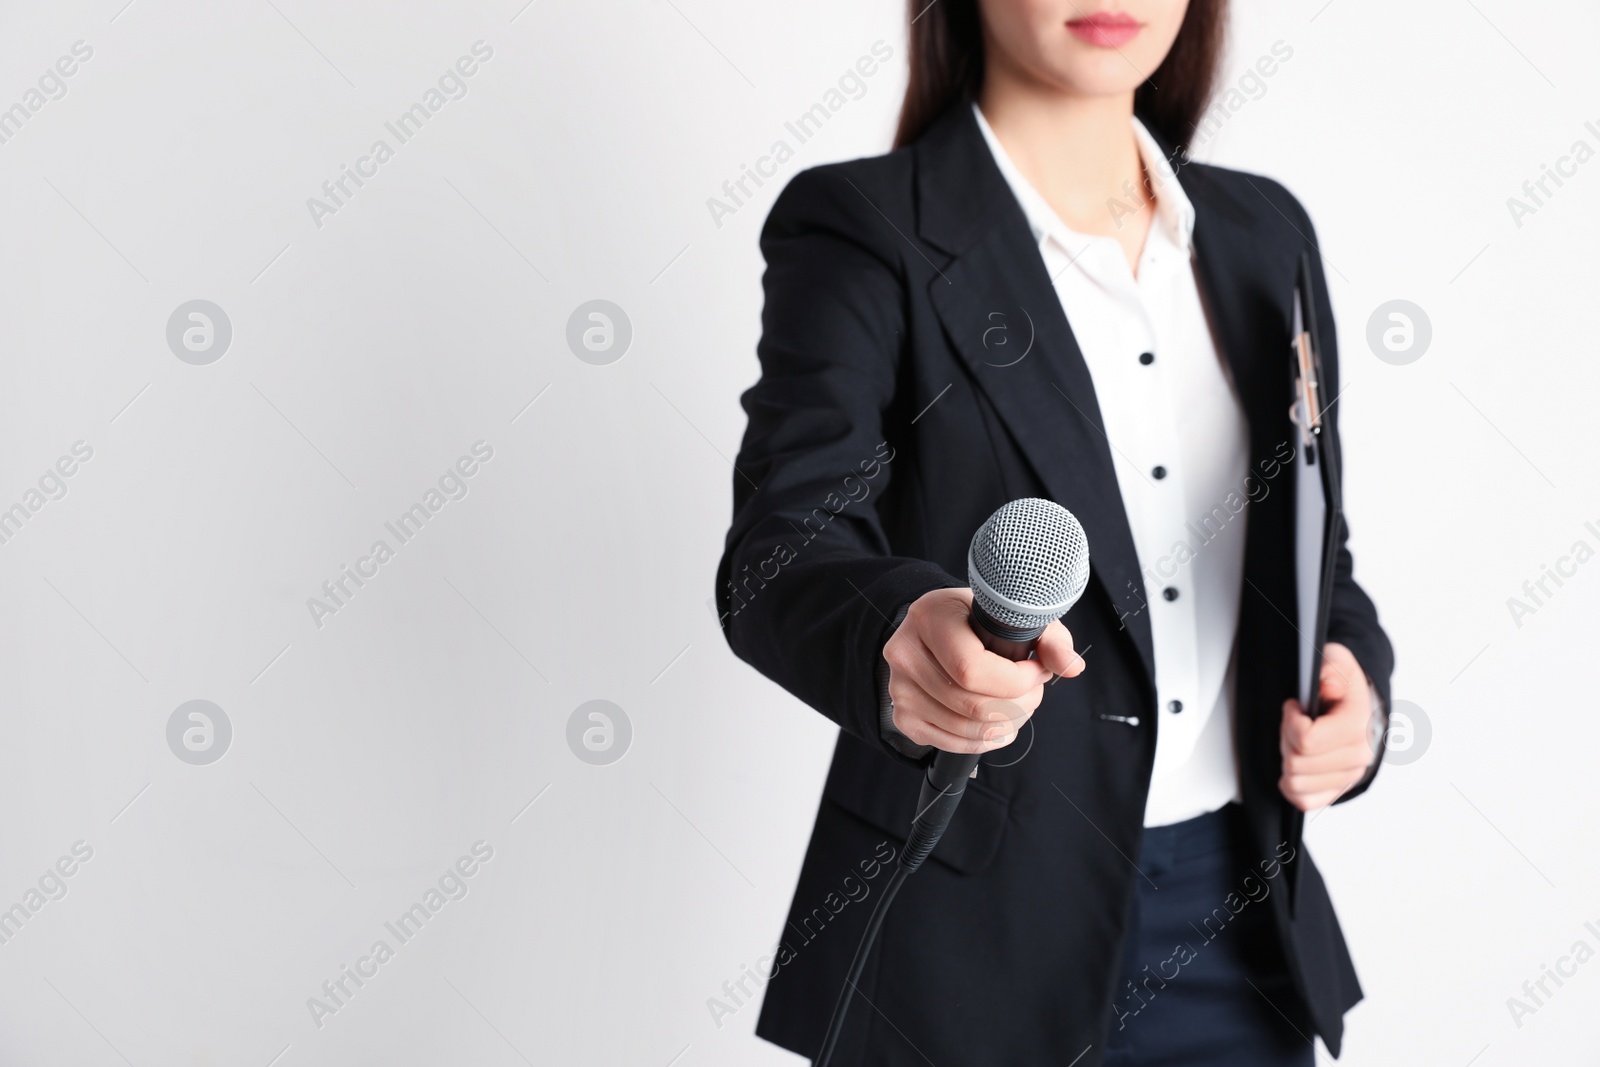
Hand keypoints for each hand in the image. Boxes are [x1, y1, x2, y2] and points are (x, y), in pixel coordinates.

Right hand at [883, 587, 1084, 752]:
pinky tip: (1000, 723)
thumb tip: (1072, 667)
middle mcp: (906, 653)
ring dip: (1006, 725)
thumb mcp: (1014, 614)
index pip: (972, 669)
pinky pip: (952, 744)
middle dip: (1019, 705)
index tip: (1037, 671)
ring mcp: (900, 688)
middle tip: (1034, 692)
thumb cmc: (977, 619)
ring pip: (966, 728)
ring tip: (1020, 705)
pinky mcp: (904, 716)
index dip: (1016, 681)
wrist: (937, 628)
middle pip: (972, 705)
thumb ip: (1048, 637)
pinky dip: (986, 741)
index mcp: (929, 617)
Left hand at [1279, 642, 1379, 811]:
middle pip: (1297, 763)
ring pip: (1296, 783)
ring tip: (1298, 741)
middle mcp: (1360, 755)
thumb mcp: (1335, 663)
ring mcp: (1349, 776)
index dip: (1290, 720)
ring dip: (1288, 761)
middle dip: (1286, 740)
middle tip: (1295, 723)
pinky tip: (1296, 764)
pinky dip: (1291, 785)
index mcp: (1358, 725)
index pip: (1306, 740)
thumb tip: (1326, 684)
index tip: (1294, 706)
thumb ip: (1332, 667)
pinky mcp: (1337, 791)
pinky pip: (1303, 801)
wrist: (1353, 702)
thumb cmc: (1340, 683)